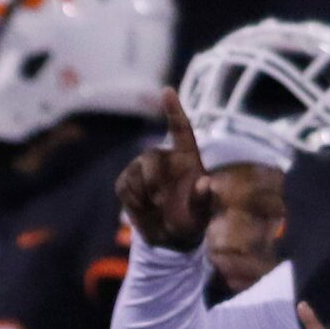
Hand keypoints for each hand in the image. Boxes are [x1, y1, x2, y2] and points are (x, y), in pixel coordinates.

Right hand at [113, 90, 213, 253]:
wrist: (168, 237)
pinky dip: (133, 201)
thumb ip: (205, 199)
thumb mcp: (202, 215)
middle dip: (152, 178)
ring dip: (144, 192)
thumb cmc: (191, 221)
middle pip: (151, 155)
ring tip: (155, 207)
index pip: (180, 129)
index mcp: (188, 159)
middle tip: (160, 201)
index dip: (174, 110)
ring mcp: (144, 170)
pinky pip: (124, 186)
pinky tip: (144, 208)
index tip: (166, 90)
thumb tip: (205, 182)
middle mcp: (166, 159)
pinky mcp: (127, 182)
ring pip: (136, 170)